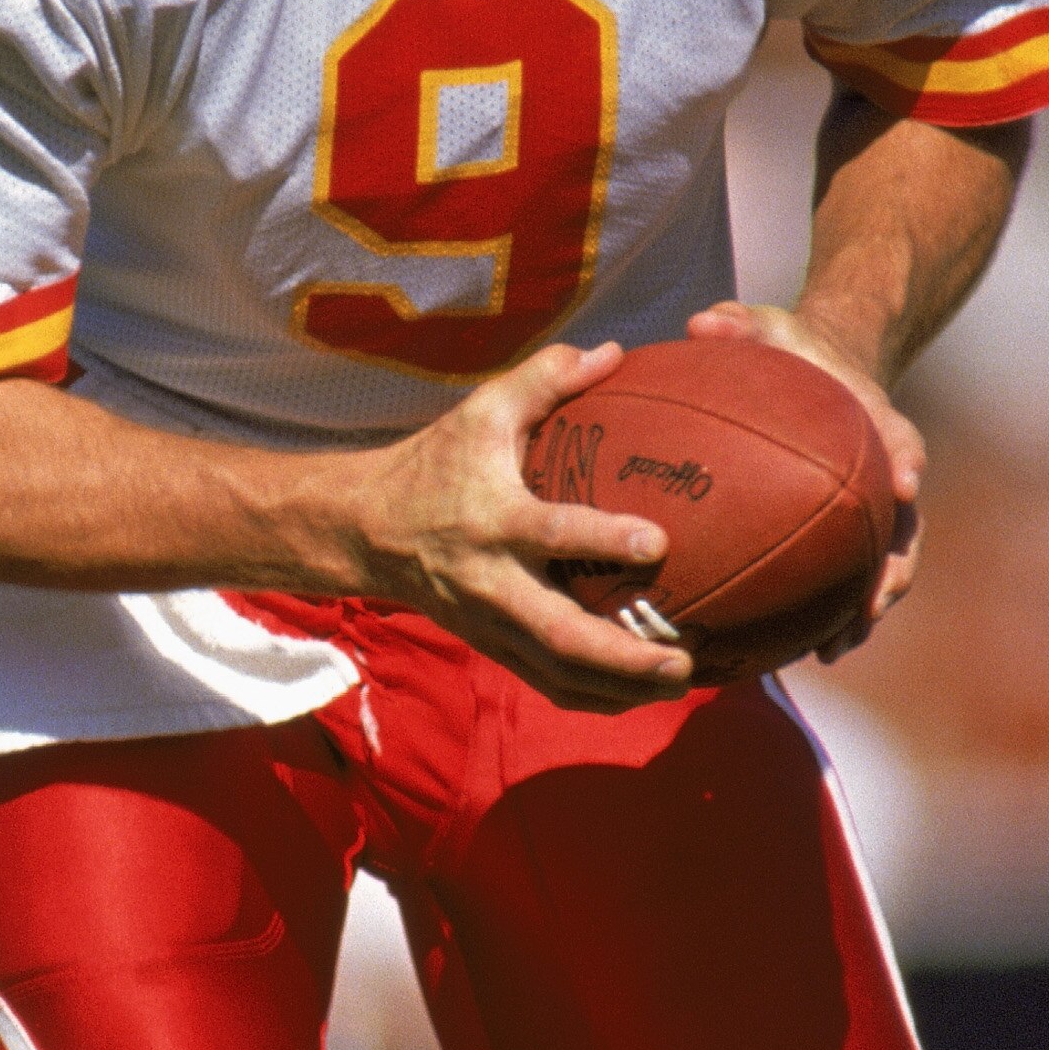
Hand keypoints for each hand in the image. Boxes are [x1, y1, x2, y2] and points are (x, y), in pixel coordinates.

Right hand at [353, 340, 692, 713]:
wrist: (366, 531)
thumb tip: (614, 351)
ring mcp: (492, 624)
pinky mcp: (493, 647)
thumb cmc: (434, 465)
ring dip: (620, 688)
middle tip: (682, 660)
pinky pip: (548, 685)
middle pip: (560, 635)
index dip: (604, 540)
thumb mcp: (481, 412)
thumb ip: (545, 379)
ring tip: (680, 683)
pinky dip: (596, 698)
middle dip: (624, 656)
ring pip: (559, 674)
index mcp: (494, 520)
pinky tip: (642, 694)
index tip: (660, 542)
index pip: (552, 535)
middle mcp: (493, 583)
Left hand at [686, 299, 922, 652]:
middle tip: (868, 609)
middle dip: (890, 572)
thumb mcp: (766, 326)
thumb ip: (739, 323)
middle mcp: (885, 474)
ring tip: (831, 651)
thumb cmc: (791, 350)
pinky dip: (827, 613)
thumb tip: (704, 322)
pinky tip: (795, 650)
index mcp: (876, 423)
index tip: (909, 485)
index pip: (901, 441)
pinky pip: (844, 578)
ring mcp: (872, 509)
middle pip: (904, 530)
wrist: (822, 366)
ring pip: (881, 567)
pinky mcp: (849, 532)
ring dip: (861, 611)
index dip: (906, 460)